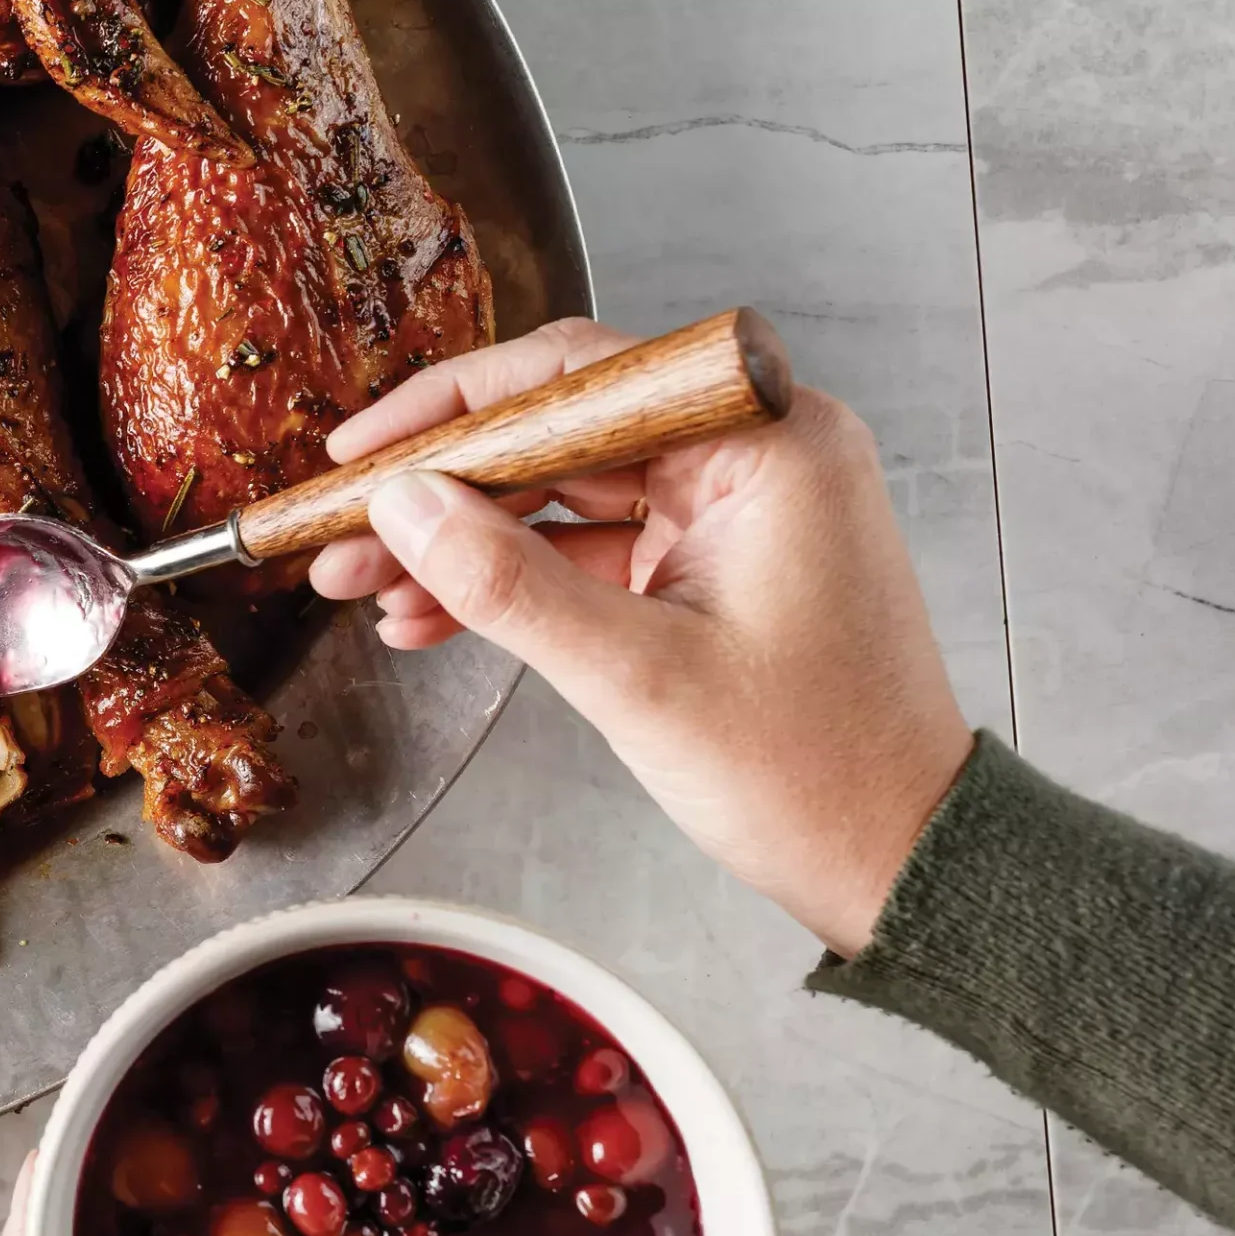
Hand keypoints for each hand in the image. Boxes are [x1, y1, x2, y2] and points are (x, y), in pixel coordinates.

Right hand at [306, 318, 972, 955]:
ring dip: (460, 542)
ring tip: (357, 587)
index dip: (448, 411)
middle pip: (556, 430)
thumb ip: (507, 581)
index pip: (575, 376)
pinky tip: (427, 617)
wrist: (899, 859)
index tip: (357, 455)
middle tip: (336, 532)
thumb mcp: (634, 675)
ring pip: (558, 492)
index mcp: (765, 442)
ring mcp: (730, 510)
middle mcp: (752, 452)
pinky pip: (586, 547)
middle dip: (438, 490)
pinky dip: (511, 580)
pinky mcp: (710, 563)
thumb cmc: (812, 771)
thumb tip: (401, 506)